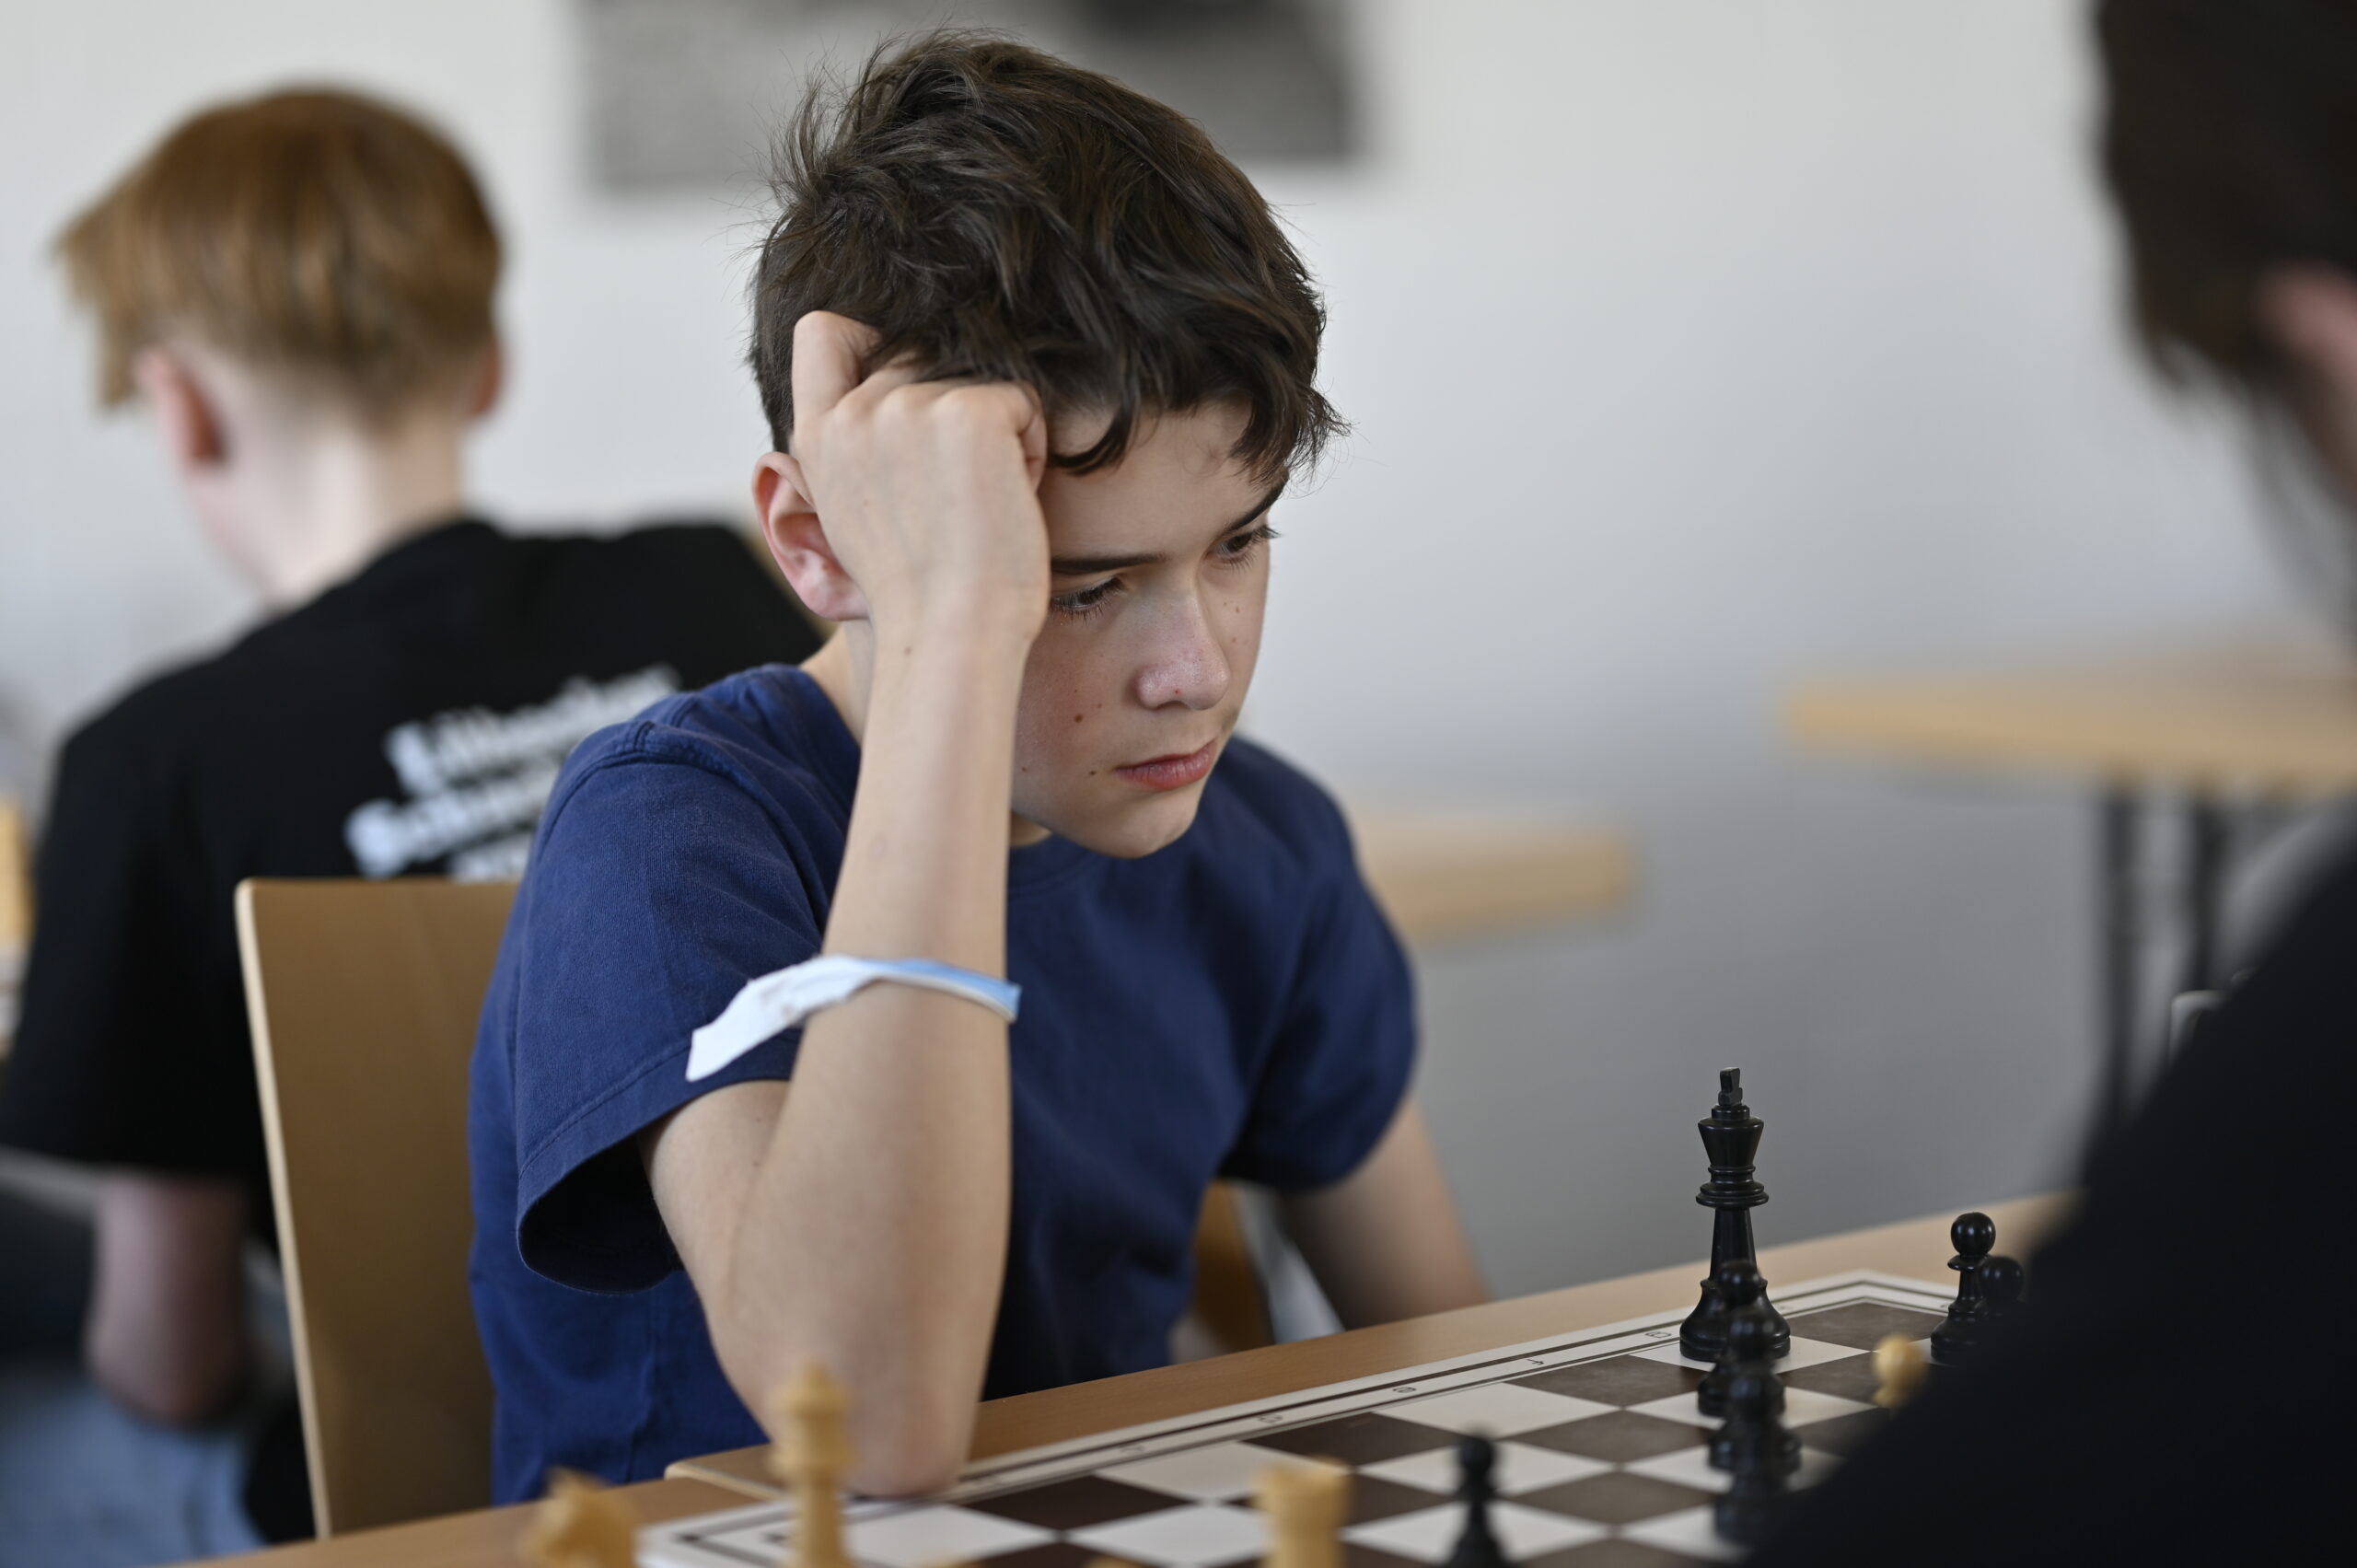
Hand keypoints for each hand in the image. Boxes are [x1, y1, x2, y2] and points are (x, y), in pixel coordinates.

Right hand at [789, 311, 1051, 643]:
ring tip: (983, 502)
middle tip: (961, 489)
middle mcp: (855, 412)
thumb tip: (886, 396)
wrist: (952, 635)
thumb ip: (858, 447)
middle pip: (922, 354)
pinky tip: (1008, 501)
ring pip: (978, 379)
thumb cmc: (919, 593)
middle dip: (953, 407)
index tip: (909, 392)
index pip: (821, 332)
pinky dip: (1031, 447)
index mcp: (817, 437)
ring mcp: (909, 405)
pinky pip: (1023, 400)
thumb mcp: (853, 512)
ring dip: (996, 432)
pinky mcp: (969, 411)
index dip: (870, 339)